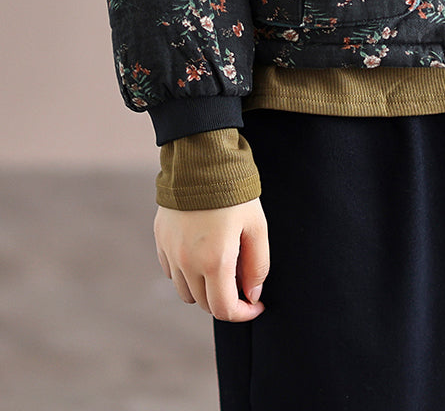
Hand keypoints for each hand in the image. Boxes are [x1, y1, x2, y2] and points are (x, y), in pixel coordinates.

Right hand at [154, 197, 269, 321]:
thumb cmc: (234, 191)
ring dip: (205, 289)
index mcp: (214, 261)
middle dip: (225, 300)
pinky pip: (172, 271)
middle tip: (243, 282)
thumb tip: (252, 295)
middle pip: (204, 303)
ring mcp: (170, 251)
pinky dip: (187, 273)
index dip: (243, 313)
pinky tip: (203, 253)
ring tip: (223, 265)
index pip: (224, 309)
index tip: (257, 305)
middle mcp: (187, 262)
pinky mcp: (160, 239)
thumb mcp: (257, 226)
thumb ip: (258, 265)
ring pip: (186, 291)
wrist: (201, 158)